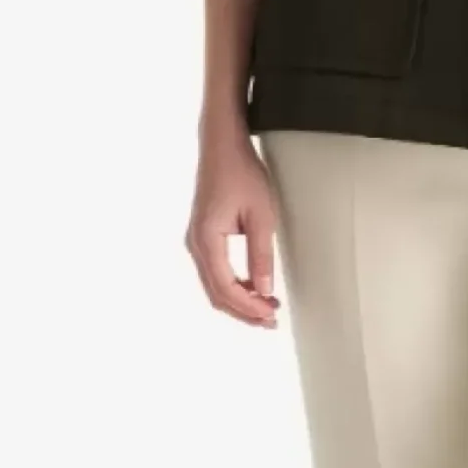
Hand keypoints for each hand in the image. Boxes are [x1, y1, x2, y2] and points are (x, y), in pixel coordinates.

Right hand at [185, 127, 281, 326]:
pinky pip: (214, 272)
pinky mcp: (202, 237)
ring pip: (214, 286)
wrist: (222, 146)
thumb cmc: (242, 174)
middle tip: (272, 321)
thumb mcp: (261, 215)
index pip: (226, 288)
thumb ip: (261, 255)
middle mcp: (195, 245)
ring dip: (239, 301)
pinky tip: (254, 288)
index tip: (272, 315)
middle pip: (216, 293)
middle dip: (244, 311)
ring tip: (267, 309)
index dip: (249, 307)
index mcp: (206, 240)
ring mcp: (196, 241)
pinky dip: (233, 286)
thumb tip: (264, 290)